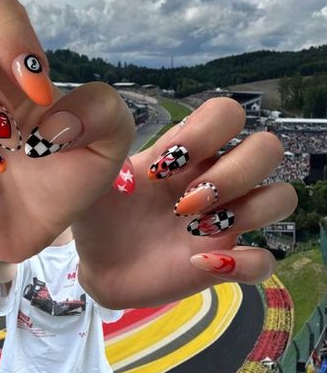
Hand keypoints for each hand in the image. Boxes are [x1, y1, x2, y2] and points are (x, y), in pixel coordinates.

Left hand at [73, 98, 297, 307]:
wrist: (95, 262)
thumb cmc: (97, 213)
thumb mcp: (92, 173)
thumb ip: (98, 138)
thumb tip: (97, 108)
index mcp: (186, 152)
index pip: (227, 114)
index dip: (207, 131)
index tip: (163, 165)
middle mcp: (214, 180)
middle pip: (267, 149)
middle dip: (233, 173)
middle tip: (184, 203)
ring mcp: (224, 221)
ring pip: (280, 197)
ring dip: (246, 211)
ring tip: (195, 230)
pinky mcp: (223, 262)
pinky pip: (265, 261)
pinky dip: (243, 263)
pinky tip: (197, 263)